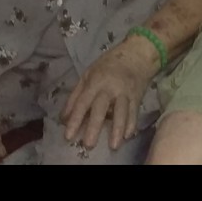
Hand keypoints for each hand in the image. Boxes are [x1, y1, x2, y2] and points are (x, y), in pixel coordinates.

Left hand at [62, 35, 160, 150]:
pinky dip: (132, 124)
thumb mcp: (88, 74)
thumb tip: (64, 118)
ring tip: (113, 146)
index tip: (68, 136)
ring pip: (121, 112)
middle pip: (101, 109)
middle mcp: (109, 88)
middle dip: (94, 127)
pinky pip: (134, 112)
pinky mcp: (137, 97)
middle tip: (88, 145)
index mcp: (95, 82)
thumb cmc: (109, 64)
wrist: (137, 54)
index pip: (82, 103)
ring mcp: (125, 93)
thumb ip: (76, 96)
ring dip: (117, 129)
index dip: (75, 119)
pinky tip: (128, 136)